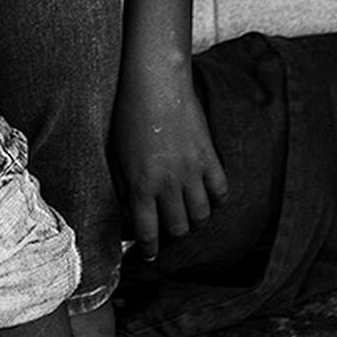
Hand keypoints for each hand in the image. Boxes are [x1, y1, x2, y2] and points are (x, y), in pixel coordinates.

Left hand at [113, 63, 227, 261]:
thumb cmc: (126, 115)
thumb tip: (130, 211)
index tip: (148, 254)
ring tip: (185, 216)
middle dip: (171, 235)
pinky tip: (205, 197)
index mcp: (141, 185)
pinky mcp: (210, 157)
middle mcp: (169, 184)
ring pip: (202, 216)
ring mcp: (193, 172)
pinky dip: (215, 200)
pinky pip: (221, 191)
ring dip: (193, 221)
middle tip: (166, 231)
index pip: (147, 232)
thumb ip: (124, 185)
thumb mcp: (116, 154)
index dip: (148, 248)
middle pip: (178, 229)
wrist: (154, 82)